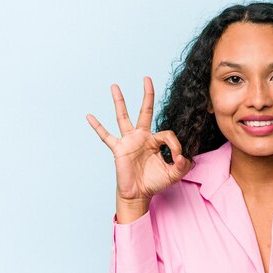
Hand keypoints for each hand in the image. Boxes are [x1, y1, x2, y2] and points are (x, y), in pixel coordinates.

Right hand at [86, 77, 190, 203]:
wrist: (139, 194)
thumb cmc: (155, 182)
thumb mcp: (174, 174)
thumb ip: (183, 166)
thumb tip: (183, 156)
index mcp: (155, 141)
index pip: (167, 133)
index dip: (174, 145)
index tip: (177, 159)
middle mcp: (142, 137)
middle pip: (145, 111)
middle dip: (147, 95)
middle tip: (147, 78)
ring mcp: (128, 141)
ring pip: (123, 117)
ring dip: (119, 101)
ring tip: (114, 86)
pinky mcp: (118, 149)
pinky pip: (106, 136)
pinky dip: (98, 127)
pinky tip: (89, 116)